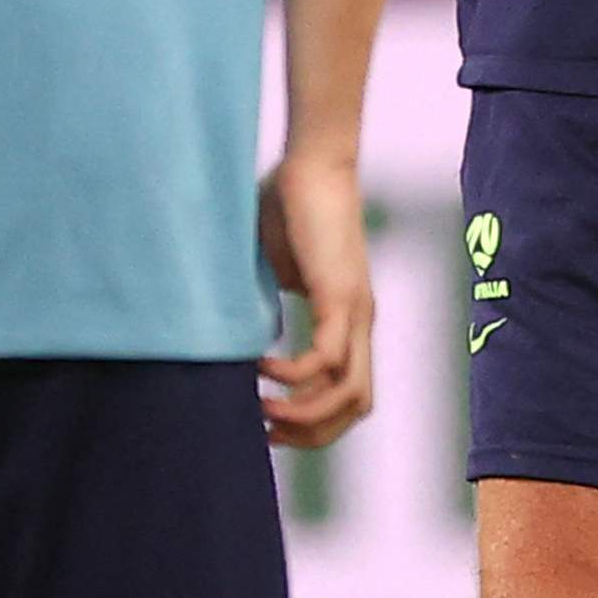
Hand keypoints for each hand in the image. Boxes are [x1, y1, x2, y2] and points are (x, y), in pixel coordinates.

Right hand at [257, 150, 373, 450]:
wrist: (312, 163)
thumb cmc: (291, 206)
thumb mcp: (277, 269)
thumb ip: (267, 303)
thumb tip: (238, 329)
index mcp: (347, 319)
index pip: (350, 392)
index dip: (316, 420)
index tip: (272, 425)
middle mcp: (359, 322)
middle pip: (357, 405)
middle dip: (313, 433)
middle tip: (268, 434)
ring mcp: (355, 312)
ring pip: (349, 393)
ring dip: (304, 414)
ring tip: (262, 410)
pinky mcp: (340, 296)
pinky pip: (325, 359)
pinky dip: (293, 375)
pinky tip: (261, 365)